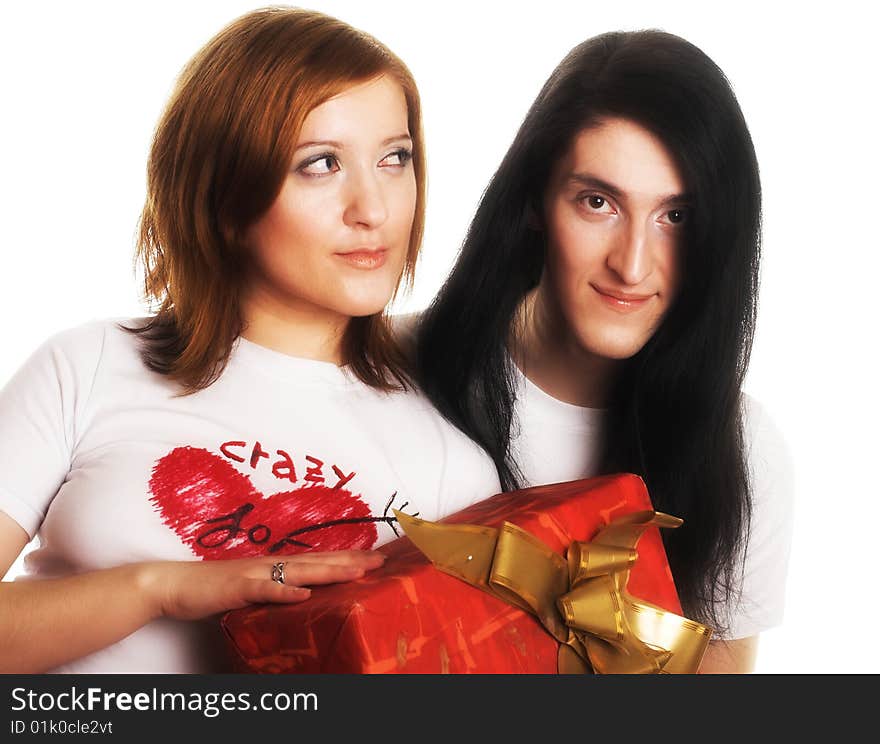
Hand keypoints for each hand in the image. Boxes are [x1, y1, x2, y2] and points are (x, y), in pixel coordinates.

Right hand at [137, 550, 385, 620]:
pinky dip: (284, 591)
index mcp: (274, 565)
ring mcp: (255, 574)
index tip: (374, 559)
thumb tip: (297, 593)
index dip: (346, 558)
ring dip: (329, 570)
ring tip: (358, 572)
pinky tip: (304, 594)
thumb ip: (272, 588)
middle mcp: (269, 564)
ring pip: (299, 571)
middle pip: (317, 561)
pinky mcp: (238, 587)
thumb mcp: (248, 587)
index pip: (317, 560)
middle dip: (350, 561)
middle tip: (381, 562)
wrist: (172, 584)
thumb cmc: (210, 587)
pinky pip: (264, 590)